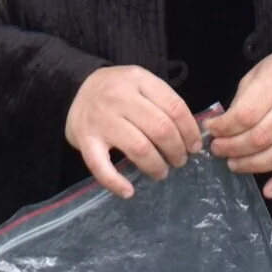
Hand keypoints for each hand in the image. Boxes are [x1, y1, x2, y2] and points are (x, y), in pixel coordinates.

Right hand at [64, 66, 204, 198]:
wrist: (75, 88)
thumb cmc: (117, 89)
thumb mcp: (140, 82)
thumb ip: (162, 101)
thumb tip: (193, 133)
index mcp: (138, 79)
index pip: (174, 107)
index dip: (190, 130)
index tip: (195, 146)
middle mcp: (119, 98)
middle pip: (160, 128)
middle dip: (177, 150)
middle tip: (180, 160)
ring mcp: (101, 120)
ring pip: (138, 148)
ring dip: (156, 166)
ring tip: (162, 172)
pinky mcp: (85, 140)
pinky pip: (101, 166)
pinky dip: (116, 182)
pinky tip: (129, 191)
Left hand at [206, 50, 271, 199]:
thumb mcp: (255, 76)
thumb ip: (239, 104)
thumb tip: (218, 131)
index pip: (246, 115)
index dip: (224, 128)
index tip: (211, 131)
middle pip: (261, 138)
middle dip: (233, 148)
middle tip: (218, 150)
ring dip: (252, 165)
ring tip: (234, 164)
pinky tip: (267, 191)